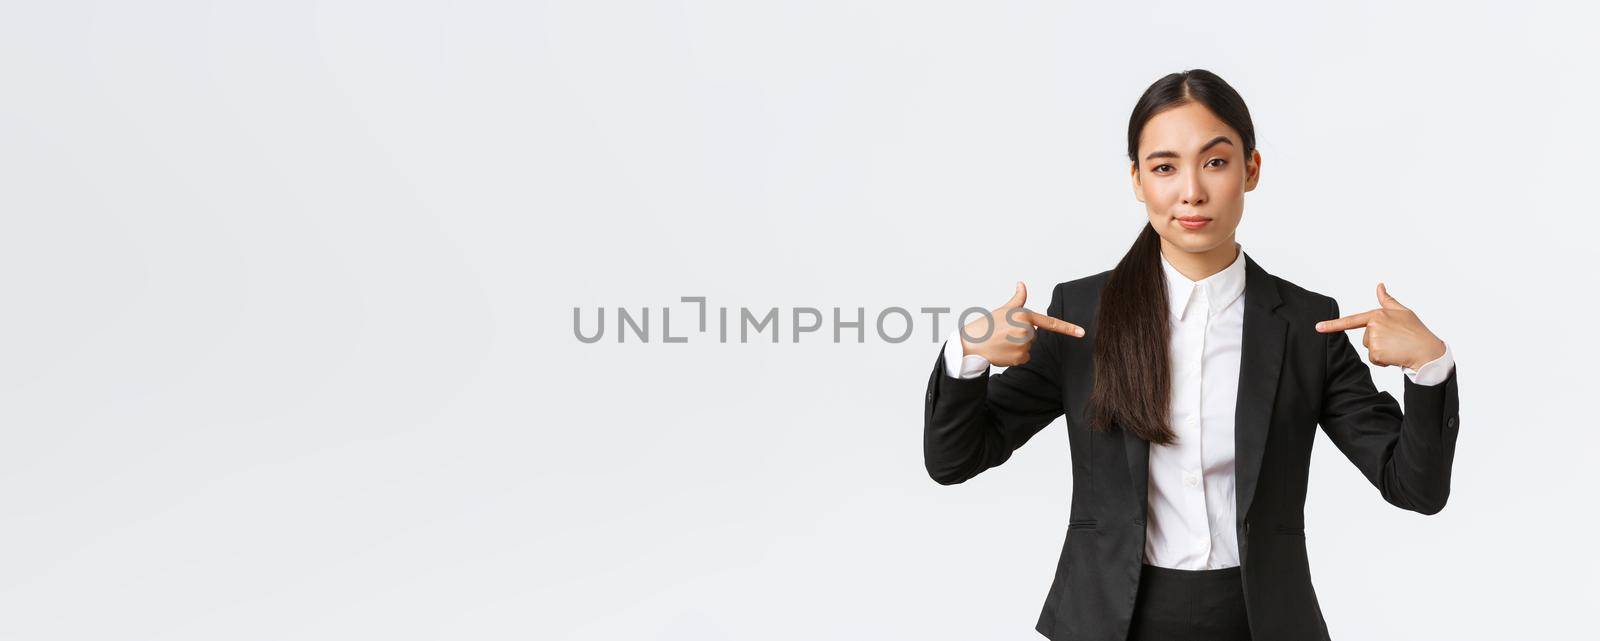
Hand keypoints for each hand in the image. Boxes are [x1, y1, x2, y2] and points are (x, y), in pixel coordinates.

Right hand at [960, 282, 1084, 365]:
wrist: (971, 344)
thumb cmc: (986, 325)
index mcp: (1024, 316)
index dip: (1068, 328)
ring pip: (1029, 347)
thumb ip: (1018, 299)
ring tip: (1002, 342)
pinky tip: (1003, 352)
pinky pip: (1025, 358)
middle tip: (1005, 334)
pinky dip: (1015, 357)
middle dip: (1022, 335)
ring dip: (1018, 346)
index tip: (1082, 332)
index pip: (1050, 323)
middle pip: (1034, 336)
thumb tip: (1021, 284)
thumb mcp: (1004, 310)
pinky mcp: (1020, 358)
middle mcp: (1026, 330)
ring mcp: (1023, 345)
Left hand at [1315, 283, 1445, 369]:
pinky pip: (1374, 359)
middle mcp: (1373, 326)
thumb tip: (1380, 286)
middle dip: (1379, 341)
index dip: (1333, 324)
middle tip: (1396, 340)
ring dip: (1381, 351)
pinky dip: (1383, 360)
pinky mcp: (1376, 353)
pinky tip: (1395, 355)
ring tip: (1397, 347)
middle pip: (1366, 338)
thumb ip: (1387, 300)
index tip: (1318, 327)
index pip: (1351, 320)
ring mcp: (1374, 339)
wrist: (1428, 351)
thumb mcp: (1402, 312)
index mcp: (1377, 315)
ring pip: (1370, 348)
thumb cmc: (1417, 331)